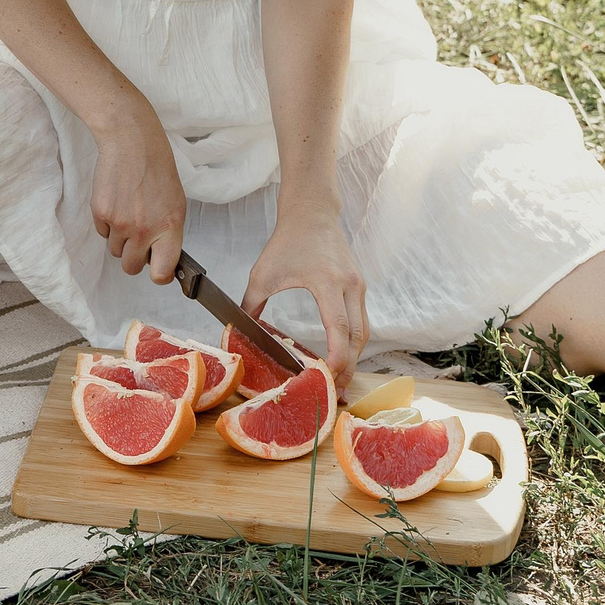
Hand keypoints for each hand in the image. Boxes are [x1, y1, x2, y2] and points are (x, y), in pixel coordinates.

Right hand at [90, 109, 186, 285]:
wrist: (132, 143)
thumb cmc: (157, 170)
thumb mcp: (176, 204)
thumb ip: (169, 234)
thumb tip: (160, 257)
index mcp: (169, 227)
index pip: (161, 273)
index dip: (159, 275)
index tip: (157, 268)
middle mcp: (145, 229)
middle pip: (131, 267)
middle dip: (133, 257)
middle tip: (139, 239)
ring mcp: (120, 223)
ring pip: (115, 250)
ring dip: (121, 239)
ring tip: (128, 213)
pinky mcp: (101, 213)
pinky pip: (102, 233)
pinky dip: (108, 223)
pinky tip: (117, 202)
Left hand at [241, 210, 368, 390]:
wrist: (312, 213)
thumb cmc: (288, 240)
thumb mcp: (263, 273)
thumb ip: (252, 304)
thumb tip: (239, 331)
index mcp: (329, 283)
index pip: (340, 328)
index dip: (337, 357)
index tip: (328, 376)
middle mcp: (350, 287)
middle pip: (359, 337)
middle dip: (349, 367)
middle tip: (336, 391)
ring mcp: (358, 287)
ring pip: (364, 331)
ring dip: (355, 357)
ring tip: (340, 379)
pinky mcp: (359, 286)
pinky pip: (362, 321)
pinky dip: (354, 341)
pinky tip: (342, 355)